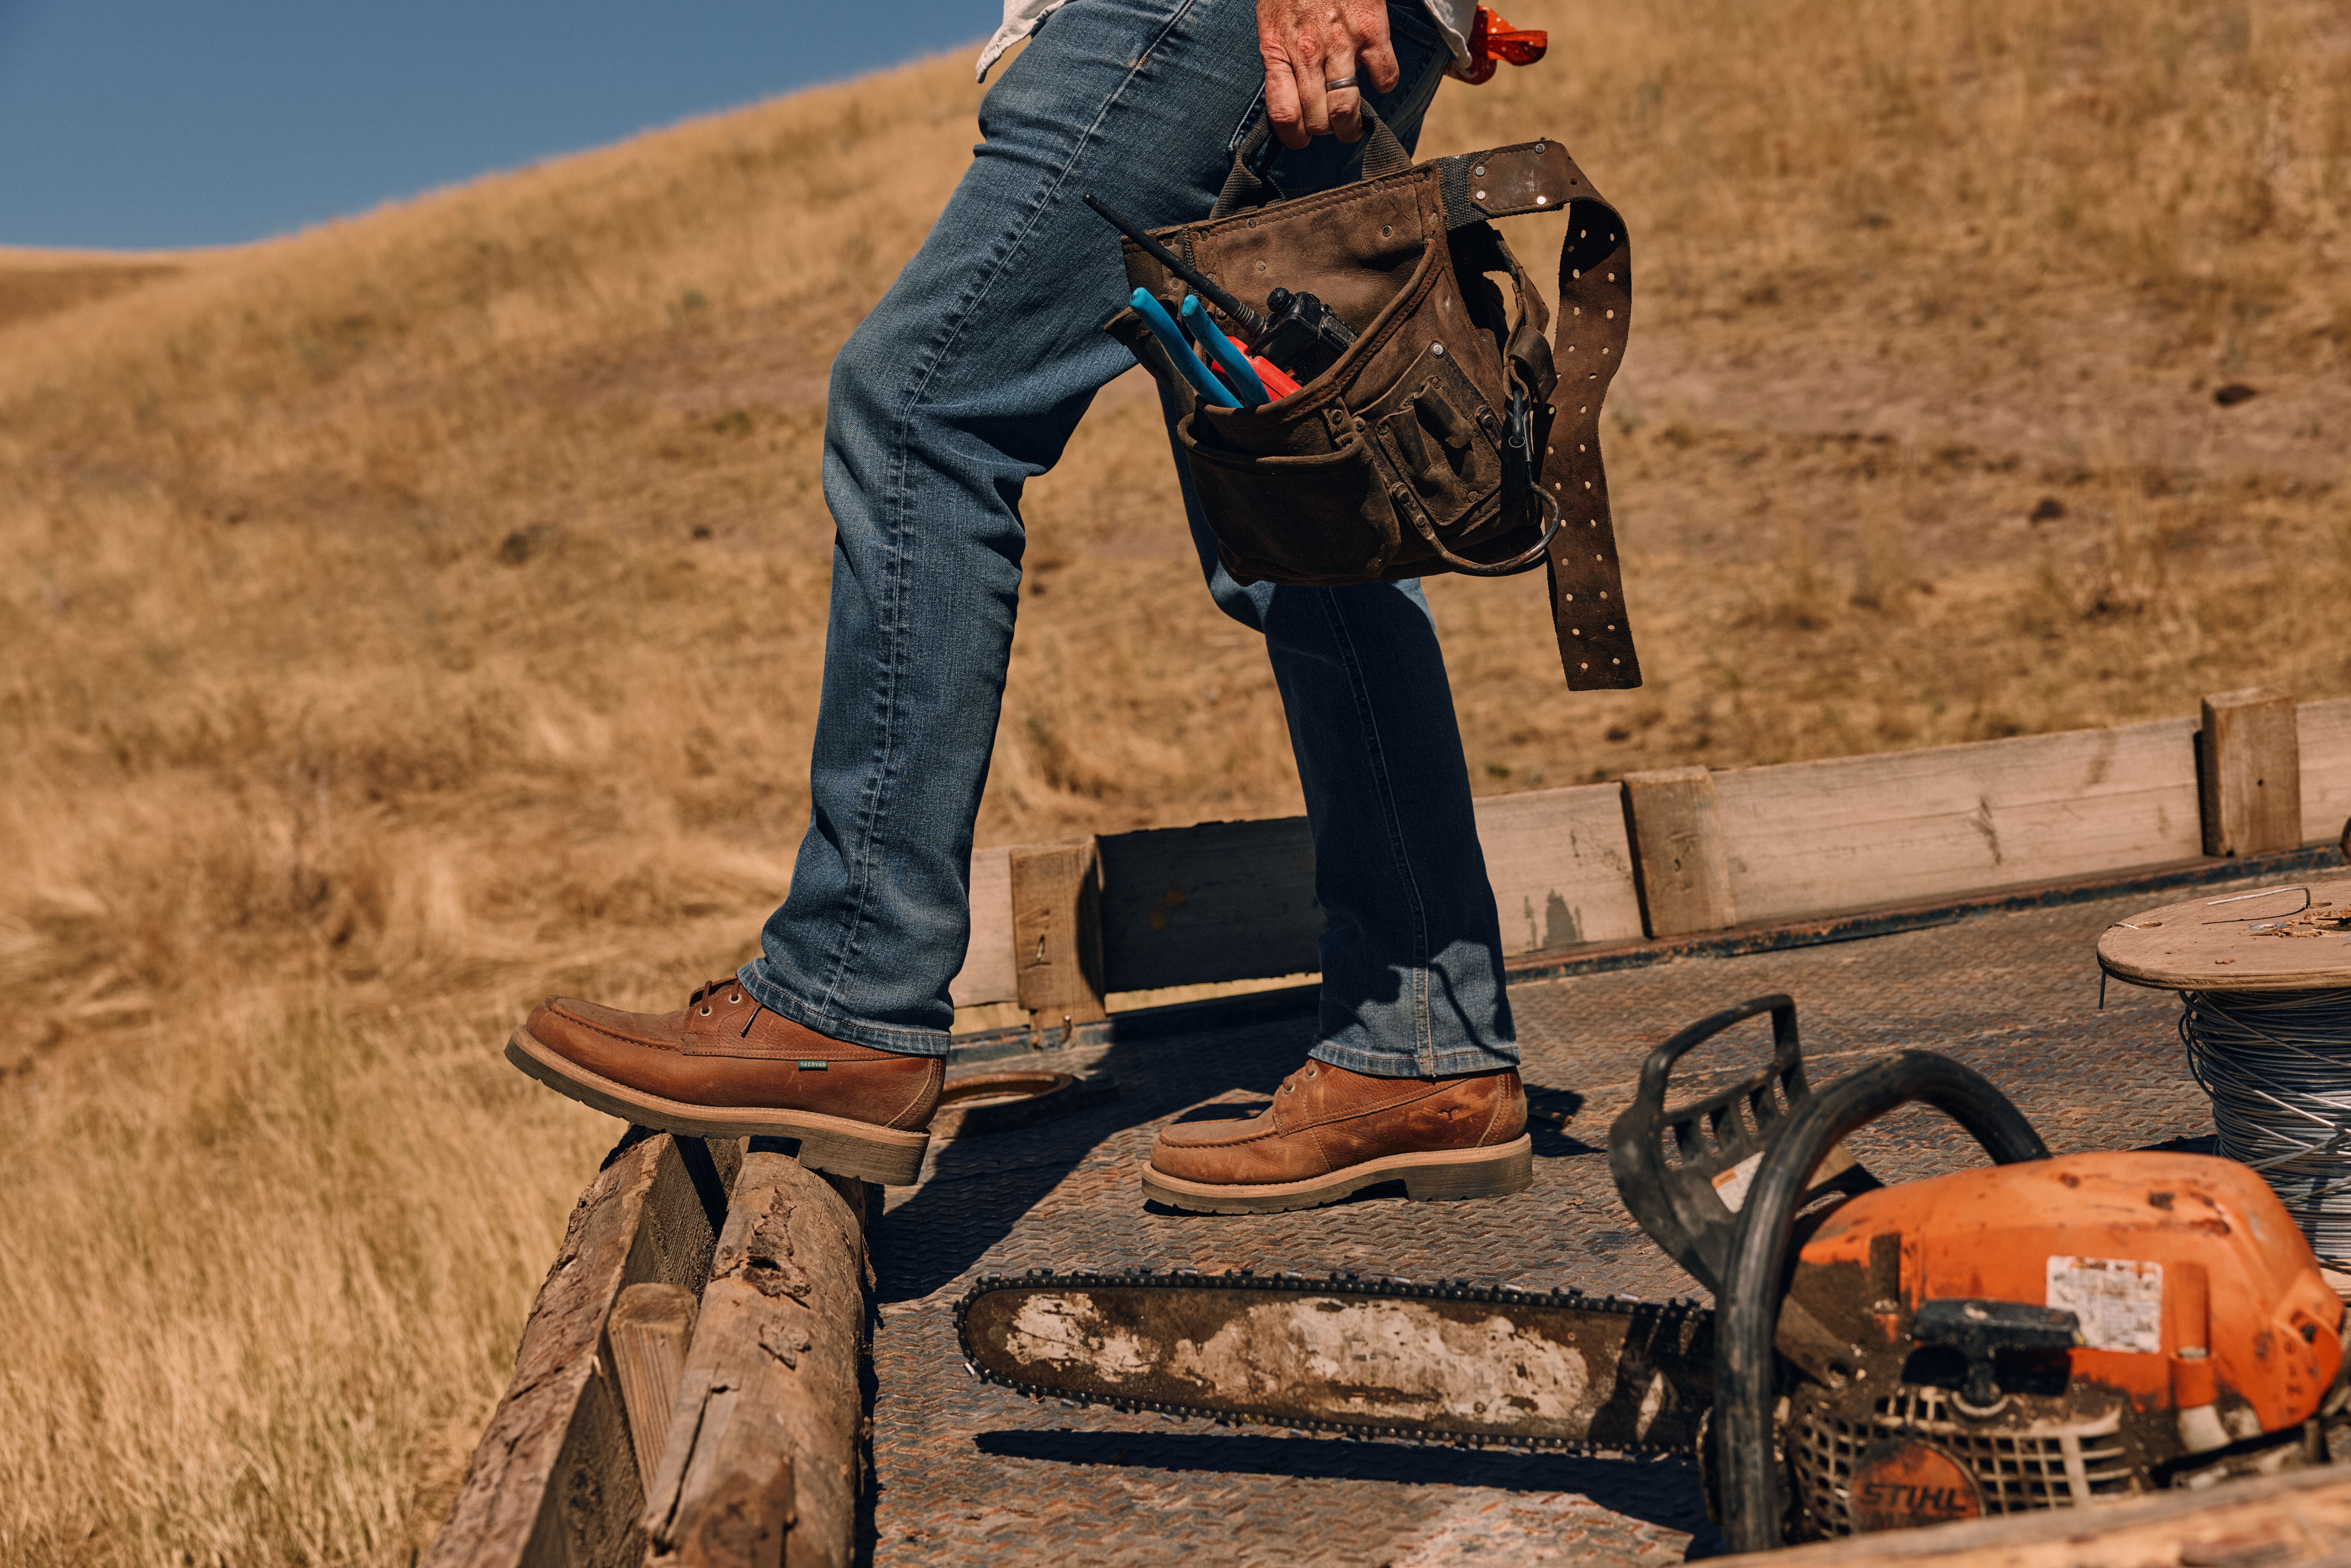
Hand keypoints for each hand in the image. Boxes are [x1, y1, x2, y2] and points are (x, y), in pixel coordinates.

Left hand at [1256, 0, 1400, 150]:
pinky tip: (1376, 78)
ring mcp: (1342, 44)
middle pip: (1318, 119)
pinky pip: (1385, 77)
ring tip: (1352, 125)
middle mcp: (1309, 53)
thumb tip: (1286, 95)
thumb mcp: (1270, 21)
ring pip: (1348, 108)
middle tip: (1330, 128)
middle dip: (1324, 132)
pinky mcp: (1373, 31)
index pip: (1284, 115)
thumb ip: (1278, 56)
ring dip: (1351, 125)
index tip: (1300, 140)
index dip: (1293, 138)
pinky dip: (1383, 85)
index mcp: (1278, 50)